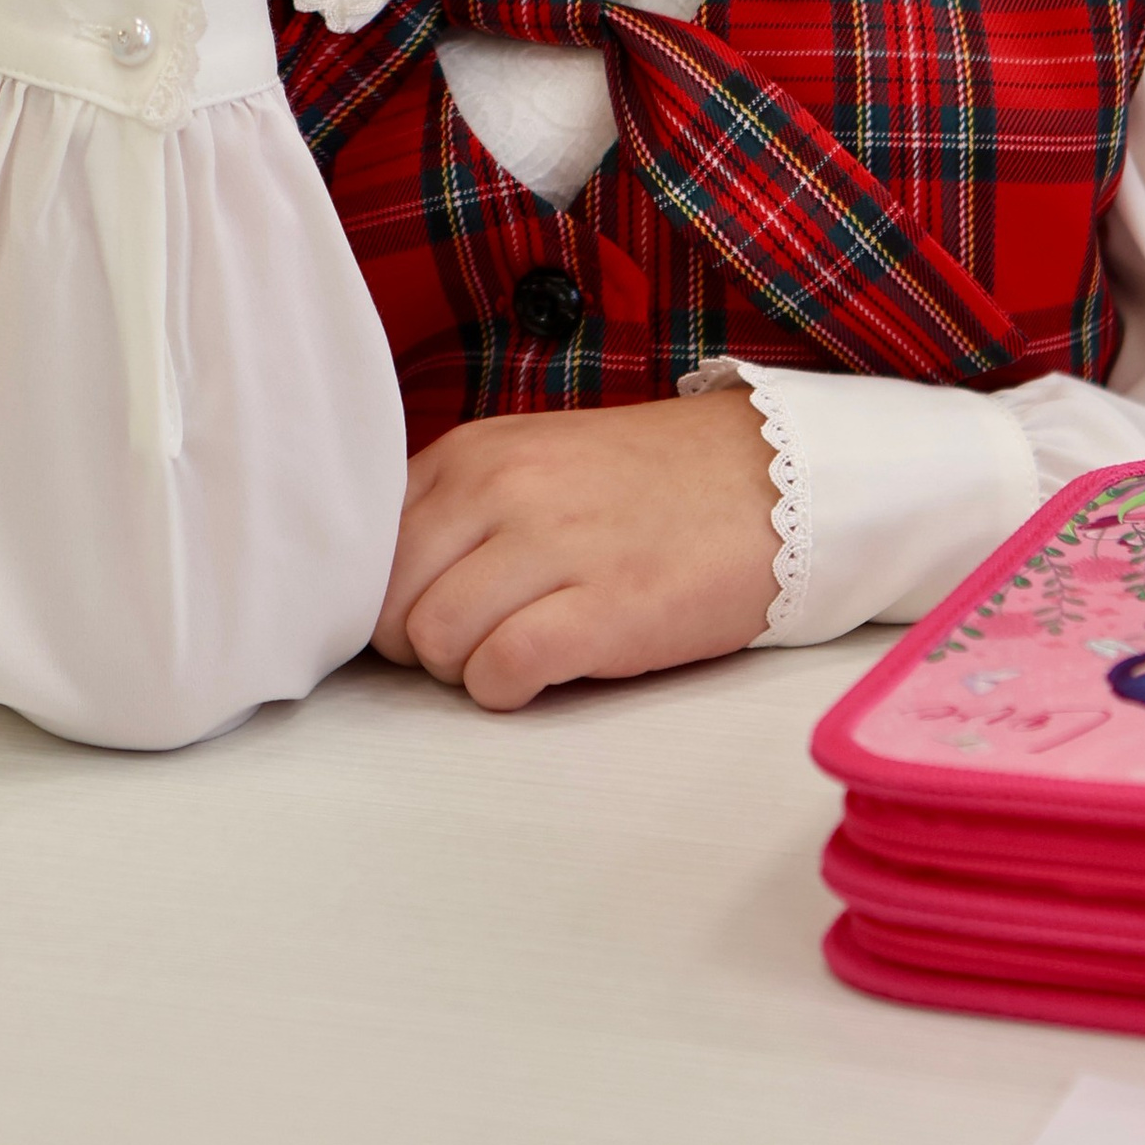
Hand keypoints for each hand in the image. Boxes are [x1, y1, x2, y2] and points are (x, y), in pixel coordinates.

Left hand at [373, 388, 778, 710]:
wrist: (774, 481)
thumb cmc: (651, 484)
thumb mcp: (536, 462)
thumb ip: (459, 507)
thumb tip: (390, 585)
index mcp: (476, 453)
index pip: (370, 545)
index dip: (388, 597)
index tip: (426, 612)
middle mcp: (501, 488)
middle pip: (390, 601)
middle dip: (416, 643)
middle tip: (474, 643)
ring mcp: (552, 545)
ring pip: (433, 640)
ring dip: (464, 670)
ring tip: (517, 653)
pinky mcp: (604, 611)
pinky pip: (500, 672)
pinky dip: (506, 691)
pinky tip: (543, 676)